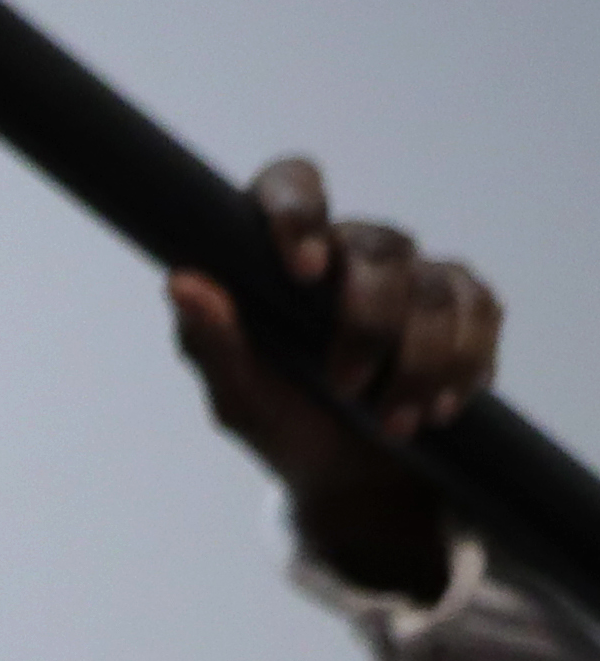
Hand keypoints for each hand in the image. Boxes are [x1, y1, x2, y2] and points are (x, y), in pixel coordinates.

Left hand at [170, 158, 502, 604]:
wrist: (350, 476)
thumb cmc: (283, 421)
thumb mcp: (238, 396)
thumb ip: (212, 341)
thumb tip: (181, 283)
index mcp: (284, 256)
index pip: (291, 184)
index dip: (299, 212)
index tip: (304, 272)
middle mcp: (351, 250)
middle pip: (378, 250)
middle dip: (368, 327)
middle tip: (347, 390)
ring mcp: (415, 273)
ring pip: (434, 288)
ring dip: (418, 364)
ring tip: (395, 423)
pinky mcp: (466, 302)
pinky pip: (479, 312)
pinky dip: (461, 365)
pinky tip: (438, 407)